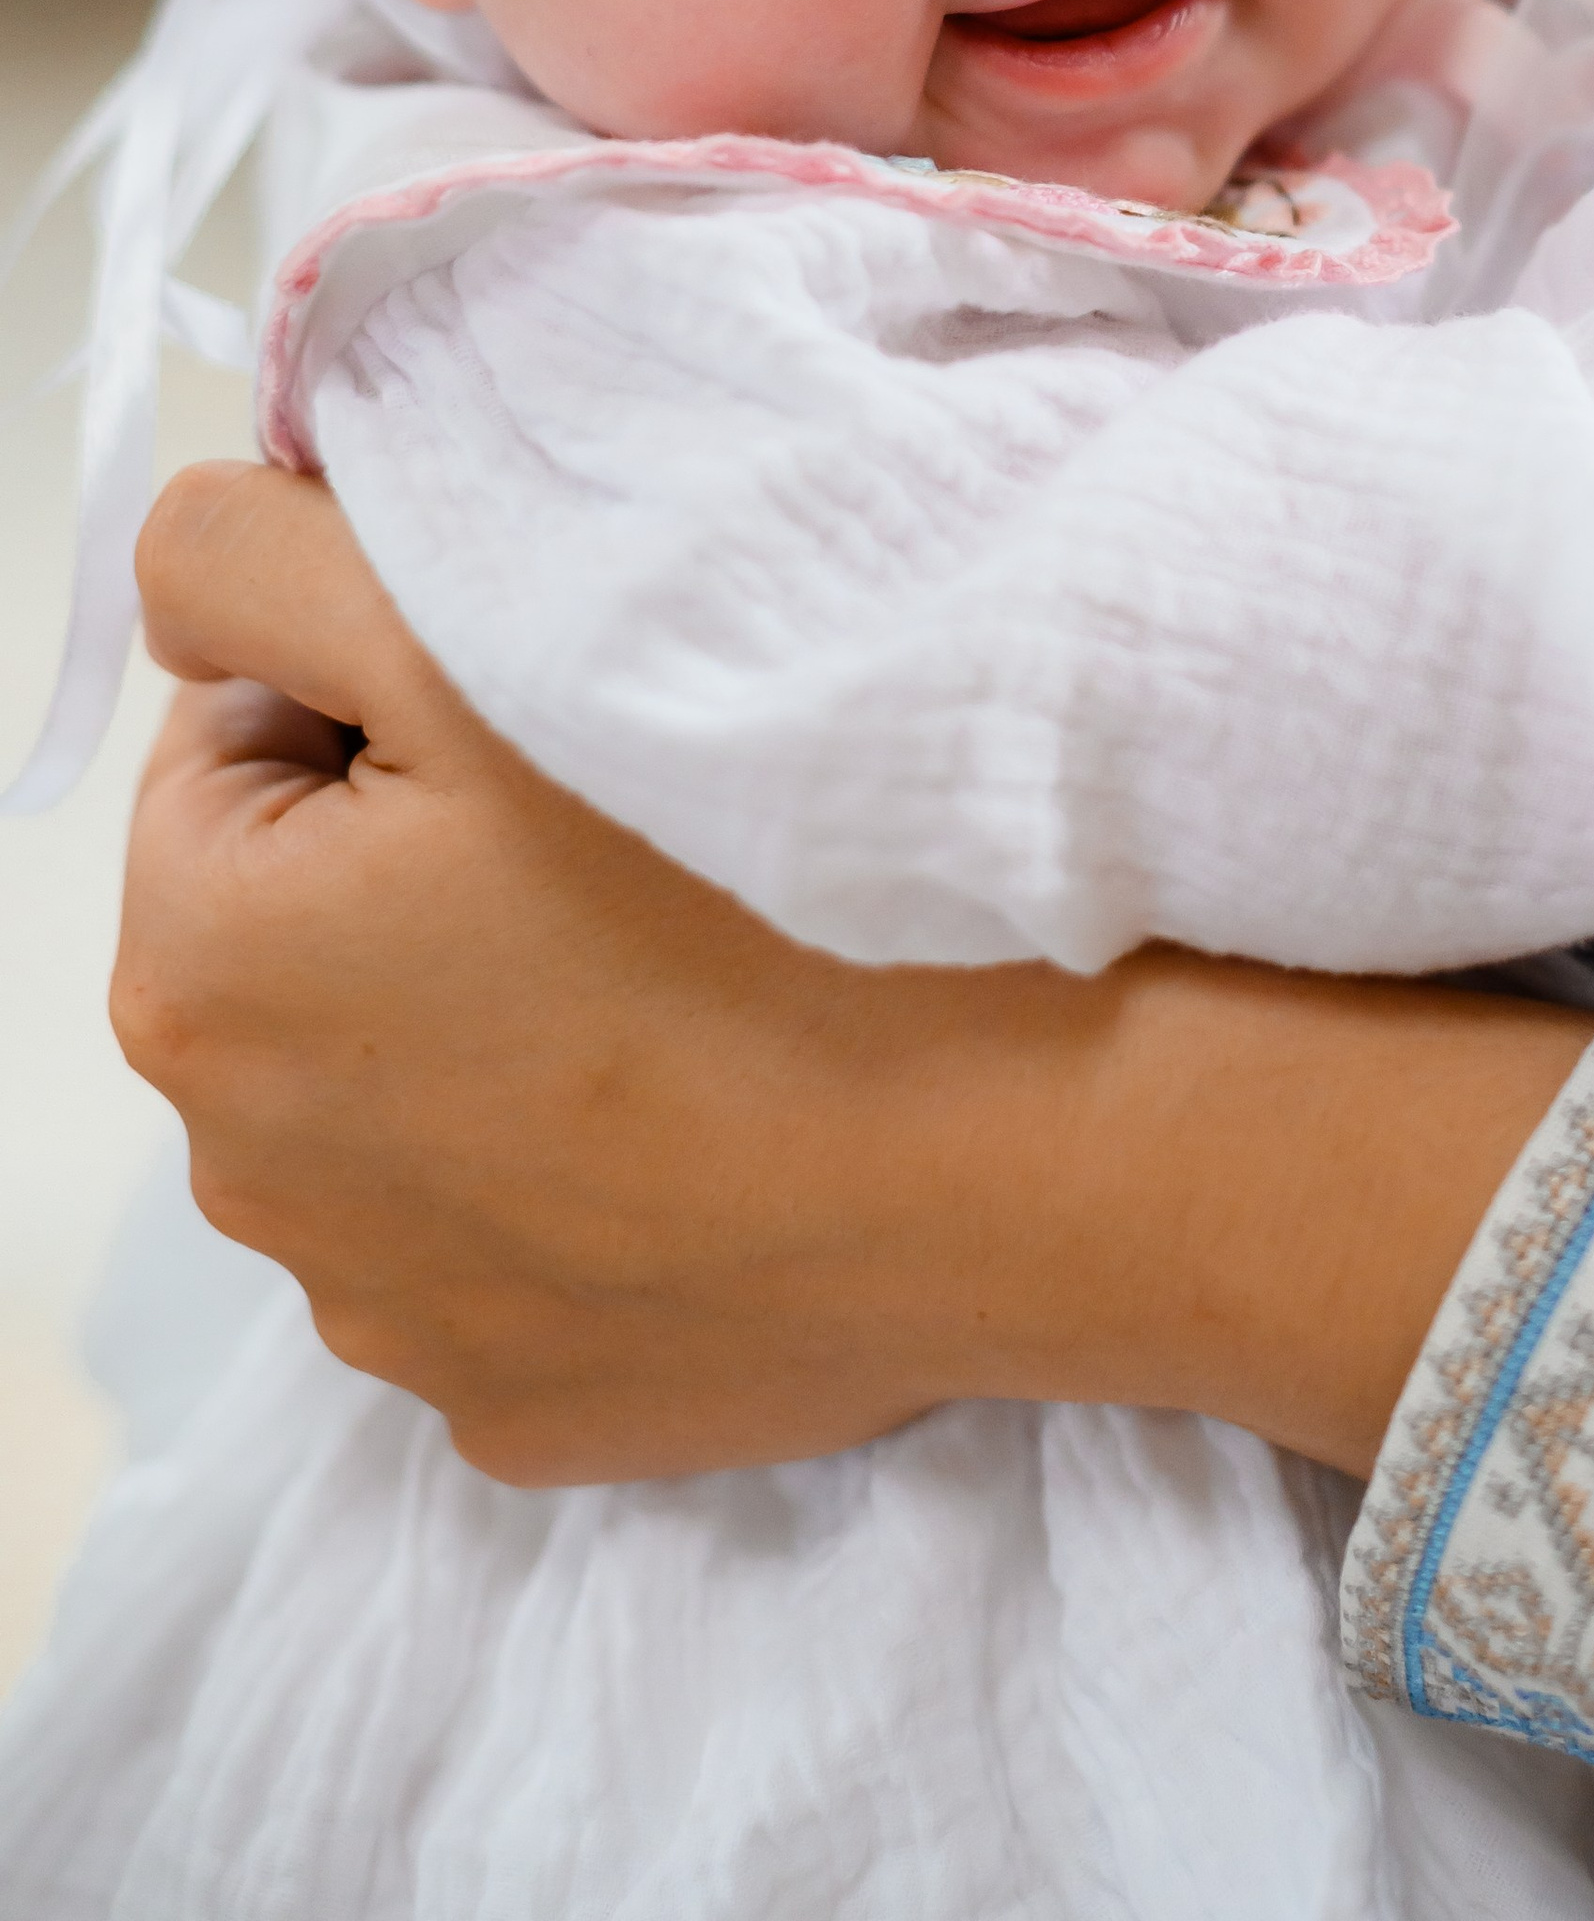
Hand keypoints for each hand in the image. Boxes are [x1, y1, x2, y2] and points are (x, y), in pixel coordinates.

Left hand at [117, 463, 1590, 1486]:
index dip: (392, 696)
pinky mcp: (525, 1404)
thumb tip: (198, 587)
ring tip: (704, 968)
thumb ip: (256, 560)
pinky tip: (728, 1110)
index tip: (556, 712)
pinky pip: (521, 1236)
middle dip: (433, 869)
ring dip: (512, 1020)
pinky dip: (597, 1170)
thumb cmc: (753, 878)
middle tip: (640, 831)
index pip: (237, 747)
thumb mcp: (469, 628)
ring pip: (417, 1088)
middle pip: (318, 932)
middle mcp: (254, 1179)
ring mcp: (394, 1317)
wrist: (1024, 1139)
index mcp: (205, 976)